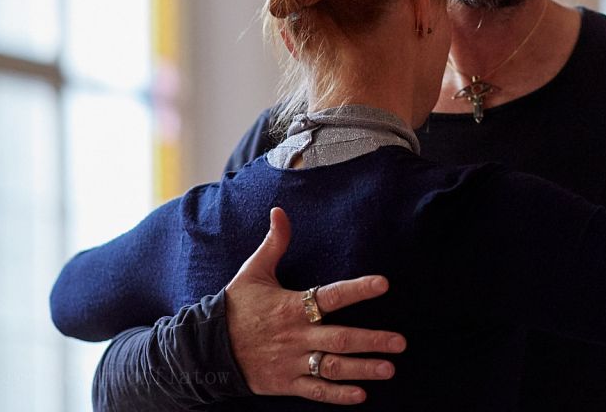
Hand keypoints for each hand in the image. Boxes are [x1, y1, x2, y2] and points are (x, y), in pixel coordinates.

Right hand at [224, 207, 405, 403]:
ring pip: (333, 367)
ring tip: (390, 369)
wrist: (205, 347)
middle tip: (400, 342)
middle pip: (341, 338)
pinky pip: (315, 391)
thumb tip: (280, 211)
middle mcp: (296, 336)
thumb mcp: (253, 271)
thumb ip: (274, 243)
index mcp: (292, 306)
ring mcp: (291, 362)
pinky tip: (361, 395)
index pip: (331, 295)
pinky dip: (338, 395)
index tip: (383, 283)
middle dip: (373, 340)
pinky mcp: (285, 383)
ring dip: (363, 369)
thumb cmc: (234, 306)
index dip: (358, 289)